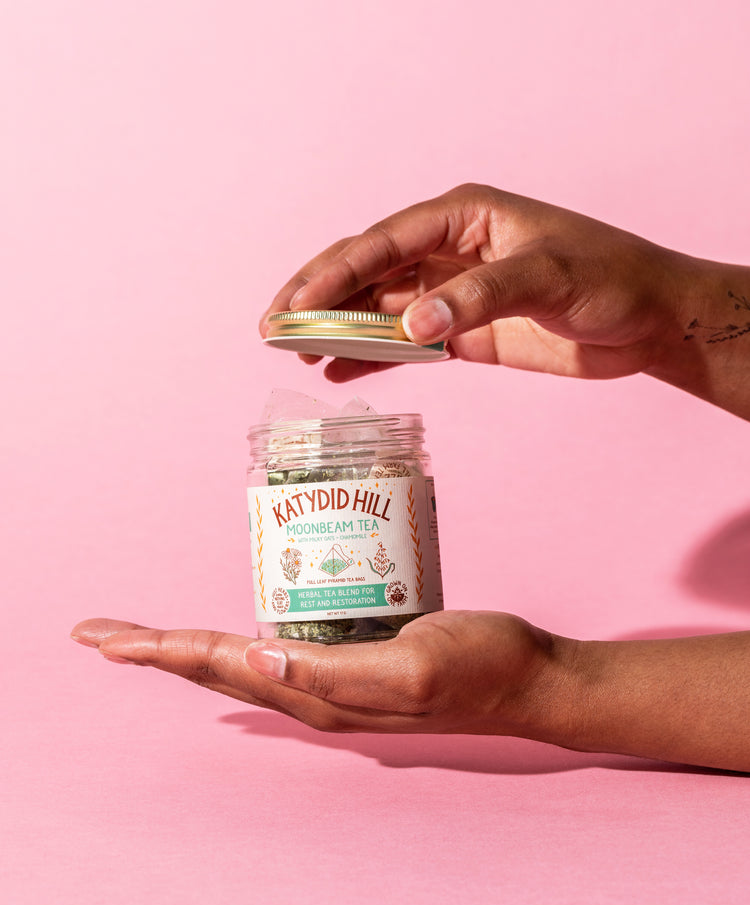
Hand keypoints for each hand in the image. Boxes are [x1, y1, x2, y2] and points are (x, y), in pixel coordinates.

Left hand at [70, 611, 571, 734]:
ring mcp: (333, 680)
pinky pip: (278, 651)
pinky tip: (233, 632)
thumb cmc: (480, 666)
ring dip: (186, 650)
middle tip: (101, 636)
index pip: (222, 666)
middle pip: (215, 670)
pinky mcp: (353, 660)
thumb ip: (339, 671)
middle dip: (155, 653)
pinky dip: (237, 641)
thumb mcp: (414, 667)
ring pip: (240, 664)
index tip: (107, 640)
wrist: (525, 676)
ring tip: (147, 638)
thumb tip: (261, 660)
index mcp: (321, 694)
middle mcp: (316, 693)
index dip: (162, 651)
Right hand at [261, 183, 692, 382]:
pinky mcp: (465, 334)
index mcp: (462, 218)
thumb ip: (477, 299)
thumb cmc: (608, 279)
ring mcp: (453, 294)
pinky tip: (340, 371)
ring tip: (293, 351)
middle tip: (272, 327)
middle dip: (319, 297)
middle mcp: (449, 251)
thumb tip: (411, 328)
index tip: (295, 305)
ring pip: (380, 308)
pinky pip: (406, 344)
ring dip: (337, 328)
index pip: (382, 242)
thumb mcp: (546, 279)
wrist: (648, 320)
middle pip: (368, 271)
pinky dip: (373, 356)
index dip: (334, 273)